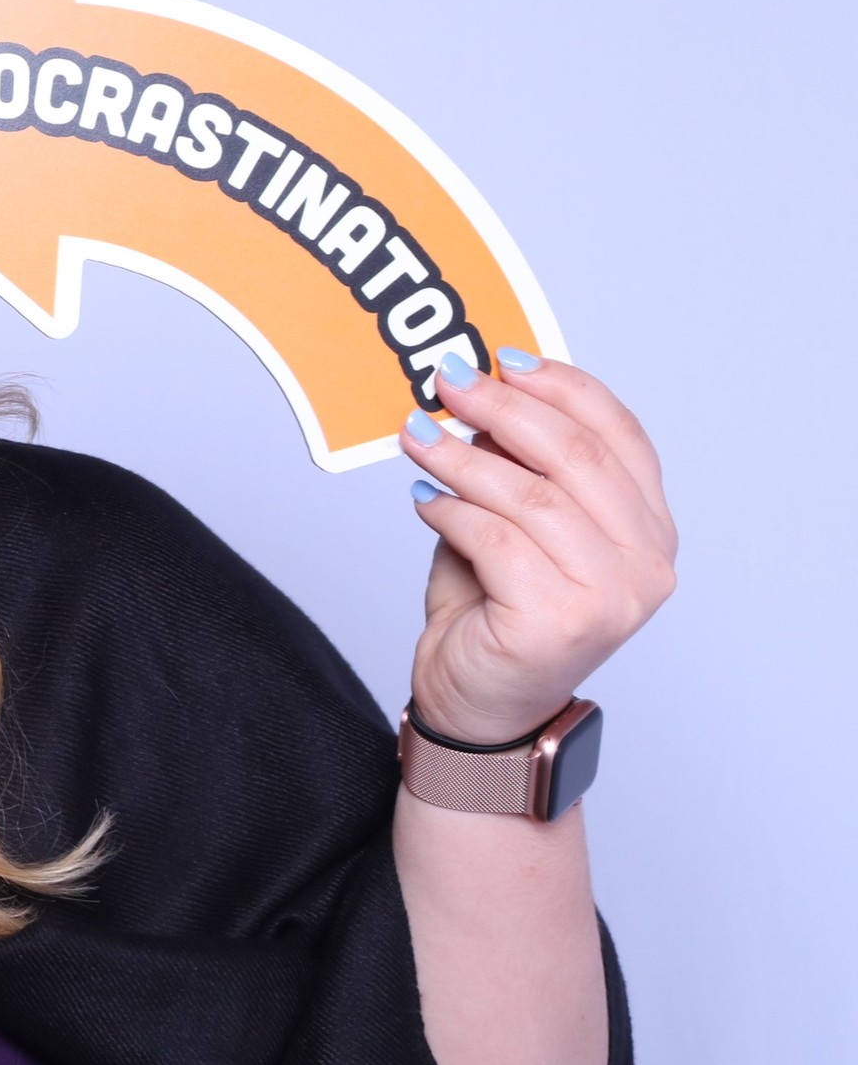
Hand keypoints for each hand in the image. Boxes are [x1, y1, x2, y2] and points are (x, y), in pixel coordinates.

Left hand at [402, 352, 675, 743]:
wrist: (479, 706)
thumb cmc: (495, 611)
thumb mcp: (511, 524)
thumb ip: (514, 468)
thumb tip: (481, 394)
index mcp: (649, 528)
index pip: (620, 435)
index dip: (564, 387)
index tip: (505, 358)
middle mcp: (648, 563)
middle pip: (576, 456)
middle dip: (505, 408)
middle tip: (448, 381)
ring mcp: (613, 596)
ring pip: (533, 496)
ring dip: (462, 457)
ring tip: (416, 435)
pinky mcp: (563, 622)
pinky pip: (497, 540)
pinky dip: (451, 511)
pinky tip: (423, 500)